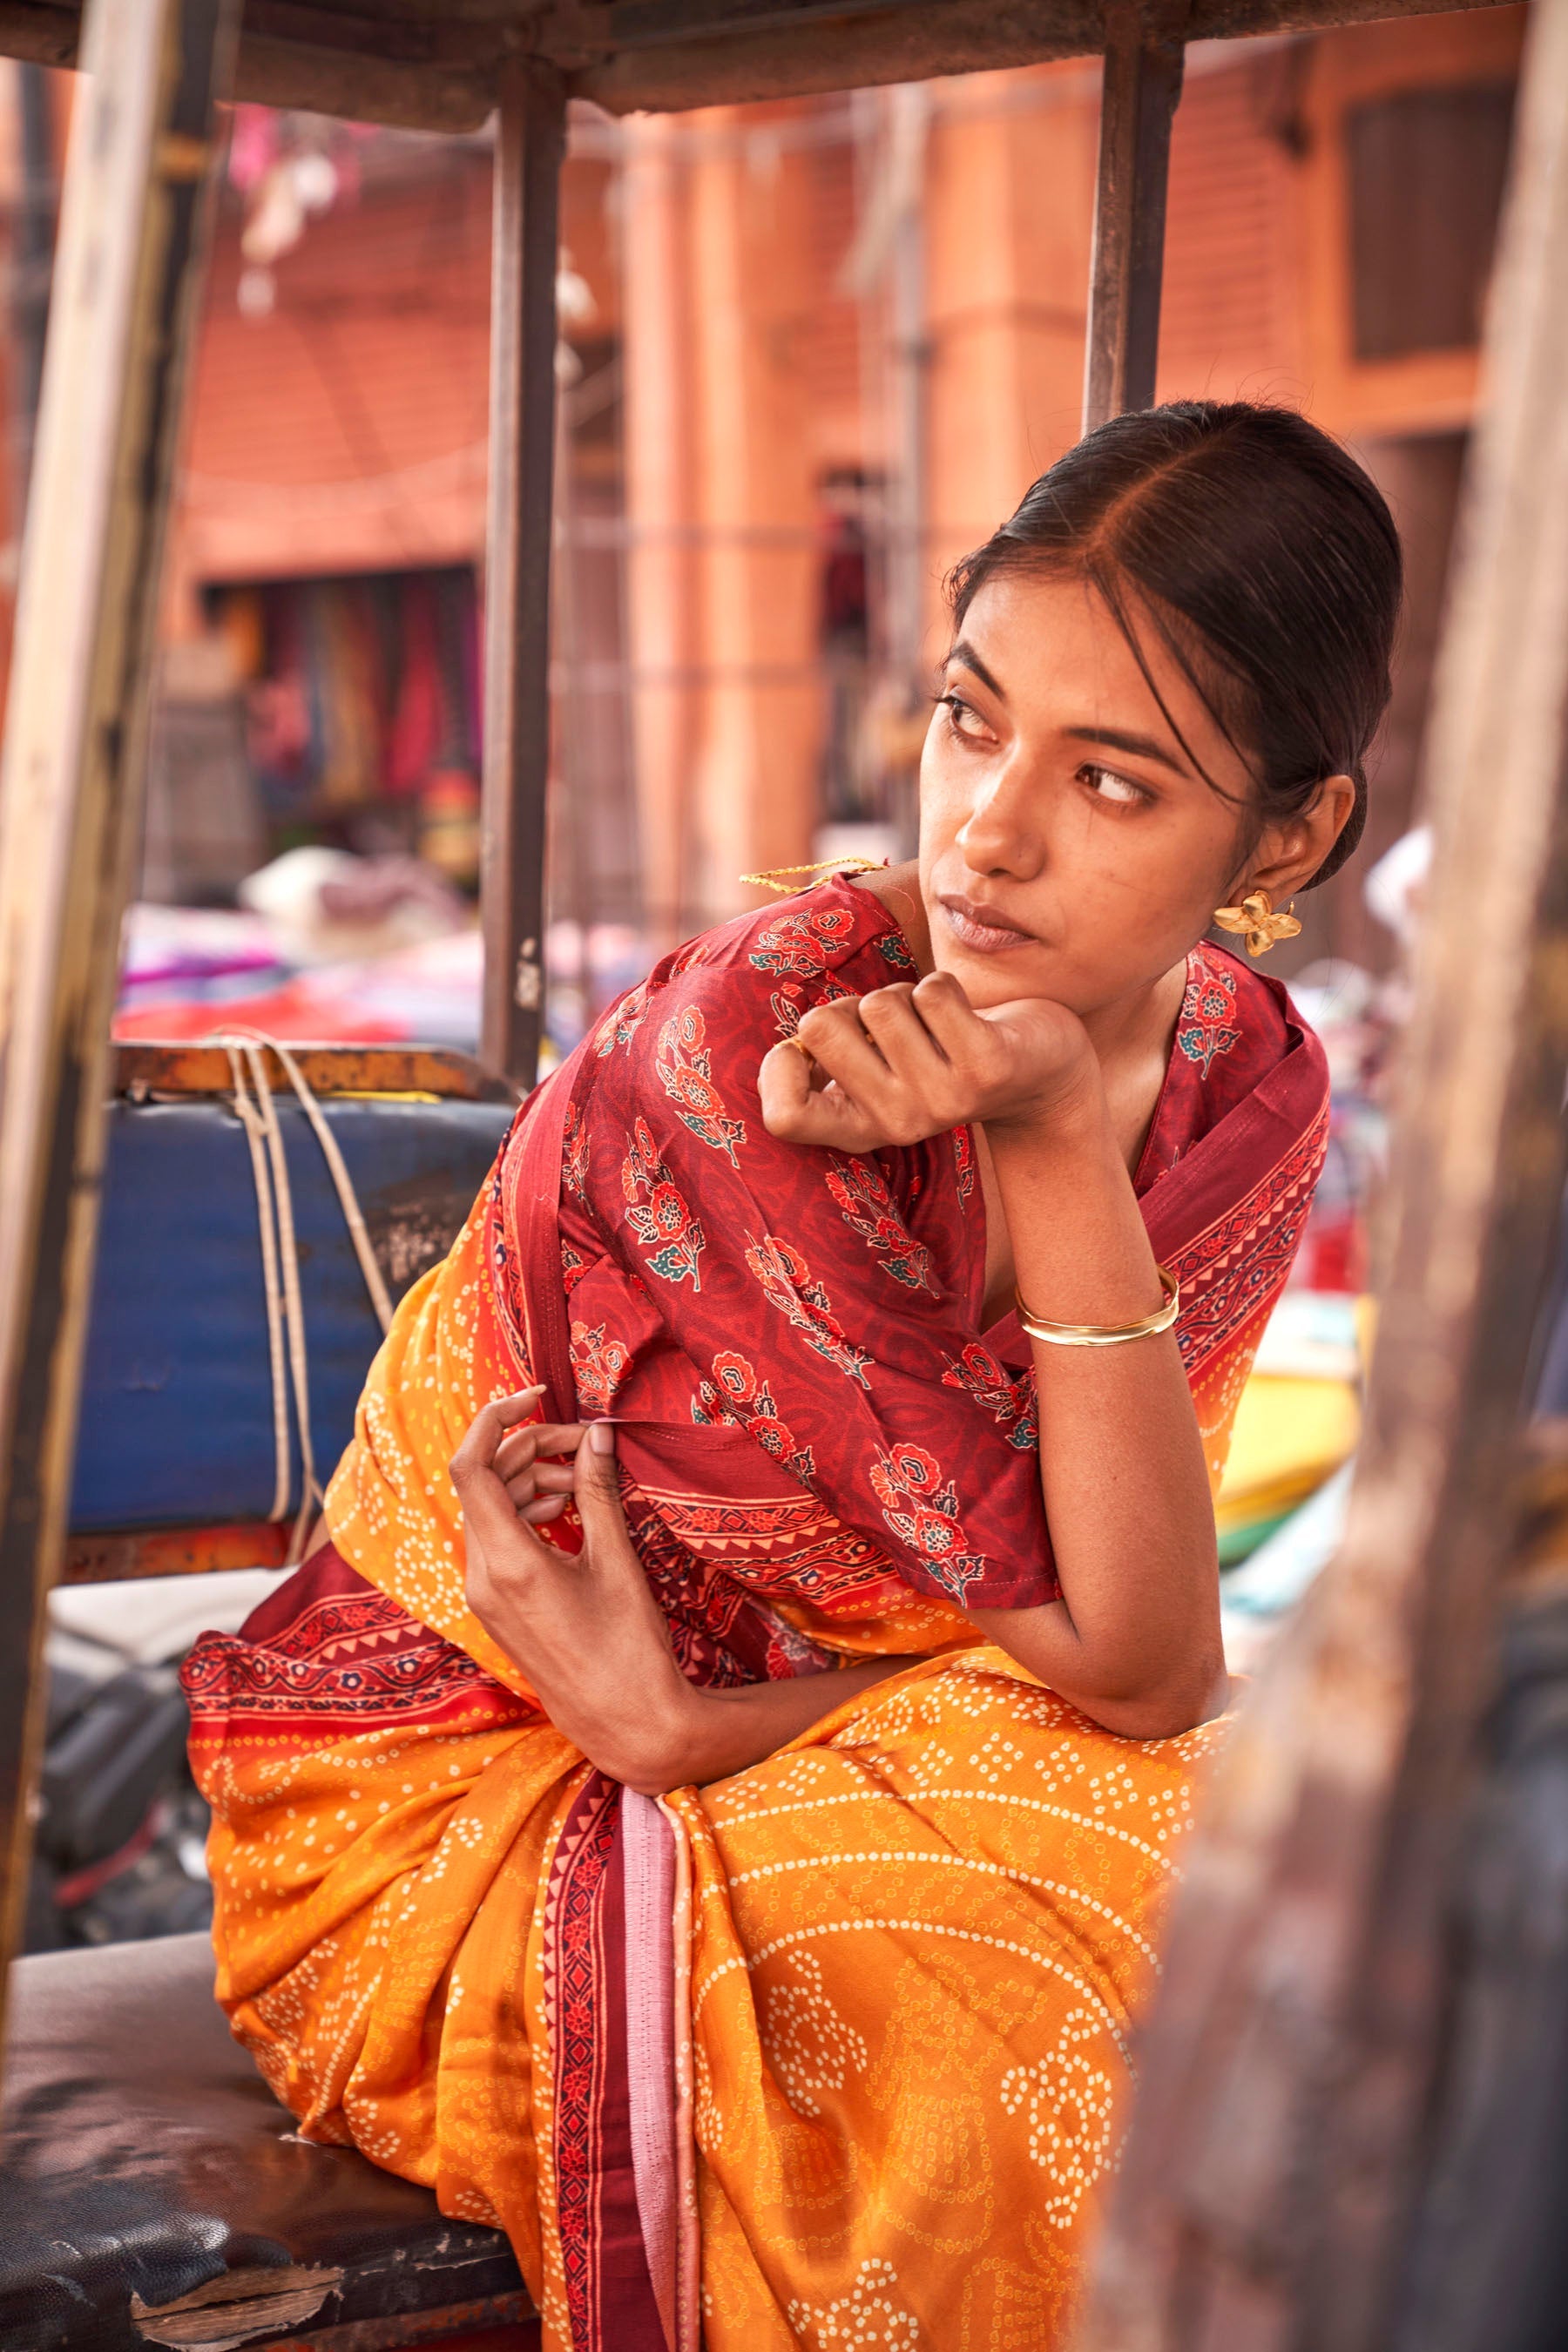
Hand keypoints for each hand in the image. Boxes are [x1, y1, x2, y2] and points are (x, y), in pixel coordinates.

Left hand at [453, 1395, 697, 1792]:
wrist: (626, 1722)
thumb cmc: (628, 1647)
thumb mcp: (616, 1560)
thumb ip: (598, 1491)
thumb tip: (596, 1436)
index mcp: (506, 1563)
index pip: (470, 1466)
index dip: (497, 1417)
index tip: (539, 1397)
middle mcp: (481, 1577)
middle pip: (485, 1482)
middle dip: (531, 1450)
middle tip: (586, 1443)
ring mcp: (484, 1595)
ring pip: (493, 1509)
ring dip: (535, 1481)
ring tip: (588, 1481)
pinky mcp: (497, 1607)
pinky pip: (500, 1540)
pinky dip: (531, 1512)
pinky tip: (573, 1511)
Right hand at [758, 970, 1098, 1153]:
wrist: (1041, 1074)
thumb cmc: (940, 1053)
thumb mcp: (880, 1070)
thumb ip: (832, 1058)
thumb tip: (794, 1040)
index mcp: (860, 1127)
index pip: (785, 1117)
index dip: (780, 1066)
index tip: (809, 1048)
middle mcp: (896, 1124)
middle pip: (820, 1028)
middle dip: (853, 1005)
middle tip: (897, 1027)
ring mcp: (942, 1101)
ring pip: (880, 1003)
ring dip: (908, 995)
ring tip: (937, 1022)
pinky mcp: (985, 1068)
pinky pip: (932, 992)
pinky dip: (945, 985)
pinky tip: (968, 1015)